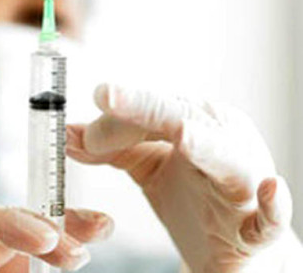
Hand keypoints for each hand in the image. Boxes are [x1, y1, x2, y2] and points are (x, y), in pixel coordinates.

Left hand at [67, 84, 302, 271]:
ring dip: (204, 145)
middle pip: (179, 116)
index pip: (151, 107)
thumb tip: (67, 134)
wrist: (235, 245)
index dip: (116, 112)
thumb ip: (112, 149)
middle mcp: (220, 139)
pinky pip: (271, 218)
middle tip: (106, 95)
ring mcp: (243, 179)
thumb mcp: (147, 166)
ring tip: (182, 135)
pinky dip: (273, 205)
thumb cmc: (194, 195)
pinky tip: (270, 188)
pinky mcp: (258, 226)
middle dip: (143, 107)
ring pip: (224, 156)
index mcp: (192, 120)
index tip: (79, 125)